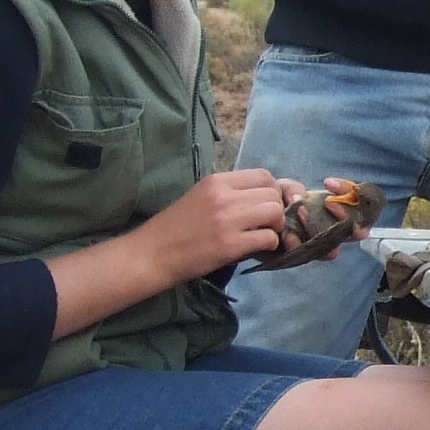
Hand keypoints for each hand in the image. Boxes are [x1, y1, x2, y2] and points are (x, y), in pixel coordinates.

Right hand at [142, 167, 294, 284]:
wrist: (151, 254)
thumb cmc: (174, 228)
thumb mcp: (200, 197)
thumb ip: (229, 194)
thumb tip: (262, 198)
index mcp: (216, 181)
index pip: (263, 175)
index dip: (273, 191)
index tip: (267, 206)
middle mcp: (224, 195)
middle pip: (273, 193)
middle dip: (277, 210)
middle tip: (267, 225)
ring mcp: (227, 219)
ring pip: (275, 212)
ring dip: (276, 226)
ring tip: (263, 236)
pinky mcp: (230, 244)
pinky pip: (268, 238)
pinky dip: (269, 245)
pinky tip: (257, 249)